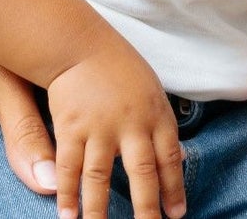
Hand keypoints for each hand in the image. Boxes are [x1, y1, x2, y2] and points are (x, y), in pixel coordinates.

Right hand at [45, 34, 185, 218]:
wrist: (83, 45)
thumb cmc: (120, 69)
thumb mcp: (151, 91)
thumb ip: (160, 126)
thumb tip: (178, 158)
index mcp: (156, 113)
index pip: (169, 157)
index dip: (174, 187)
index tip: (177, 214)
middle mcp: (131, 123)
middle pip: (142, 173)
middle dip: (148, 207)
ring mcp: (100, 127)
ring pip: (101, 178)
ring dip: (100, 212)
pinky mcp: (71, 129)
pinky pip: (70, 169)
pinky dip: (68, 196)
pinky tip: (67, 216)